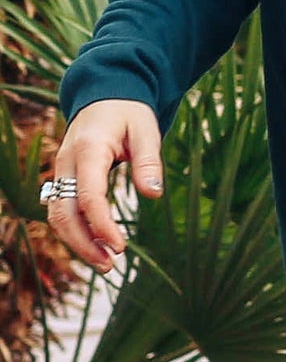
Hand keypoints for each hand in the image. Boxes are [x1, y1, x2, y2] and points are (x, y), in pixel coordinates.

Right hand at [45, 99, 164, 272]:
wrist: (105, 95)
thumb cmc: (129, 113)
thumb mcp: (146, 130)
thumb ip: (149, 162)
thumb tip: (153, 194)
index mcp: (88, 149)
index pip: (88, 195)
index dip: (101, 225)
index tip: (120, 248)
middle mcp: (67, 161)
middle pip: (63, 211)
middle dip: (83, 243)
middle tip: (110, 267)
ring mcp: (62, 170)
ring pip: (57, 213)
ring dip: (77, 242)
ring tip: (106, 264)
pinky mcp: (65, 178)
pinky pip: (62, 209)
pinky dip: (76, 231)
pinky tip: (97, 247)